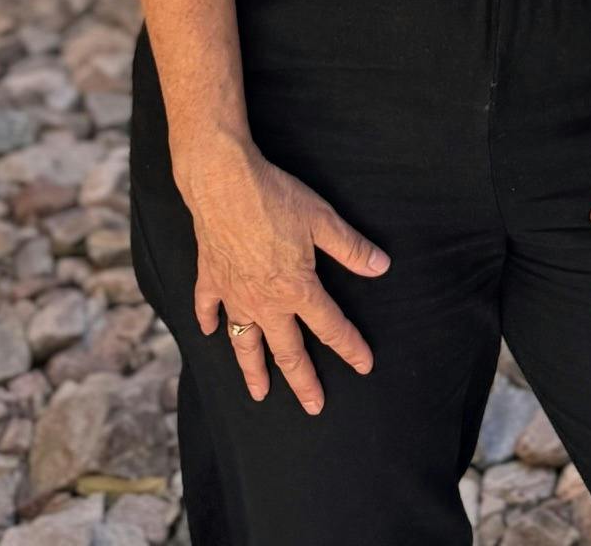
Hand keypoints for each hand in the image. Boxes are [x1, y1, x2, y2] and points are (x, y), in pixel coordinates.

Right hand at [179, 135, 388, 413]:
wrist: (224, 184)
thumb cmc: (275, 198)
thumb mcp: (323, 220)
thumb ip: (351, 248)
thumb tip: (382, 267)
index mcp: (297, 289)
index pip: (330, 327)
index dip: (350, 347)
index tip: (364, 366)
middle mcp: (265, 302)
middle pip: (288, 351)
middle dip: (303, 381)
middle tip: (313, 406)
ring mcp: (234, 294)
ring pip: (245, 342)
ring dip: (253, 370)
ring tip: (259, 394)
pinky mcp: (211, 279)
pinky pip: (208, 308)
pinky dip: (209, 321)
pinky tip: (210, 332)